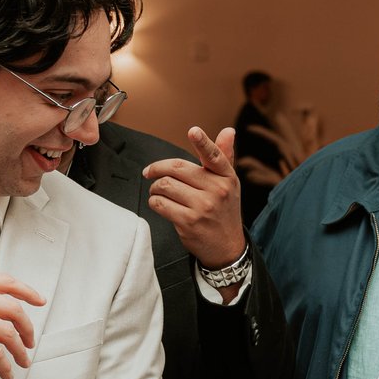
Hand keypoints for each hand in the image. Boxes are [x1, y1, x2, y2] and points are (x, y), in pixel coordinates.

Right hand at [0, 270, 43, 378]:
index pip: (6, 281)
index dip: (27, 291)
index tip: (38, 300)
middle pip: (14, 308)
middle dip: (28, 327)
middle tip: (30, 340)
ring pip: (9, 332)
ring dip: (20, 350)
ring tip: (22, 361)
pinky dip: (5, 366)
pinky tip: (6, 372)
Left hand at [145, 129, 247, 269]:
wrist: (227, 247)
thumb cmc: (224, 211)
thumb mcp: (229, 183)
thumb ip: (223, 156)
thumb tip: (229, 131)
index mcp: (226, 177)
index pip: (214, 156)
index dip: (203, 142)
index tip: (193, 131)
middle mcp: (217, 190)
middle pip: (177, 168)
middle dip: (157, 169)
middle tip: (149, 172)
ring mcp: (203, 207)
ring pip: (165, 185)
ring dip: (154, 188)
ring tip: (157, 191)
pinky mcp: (189, 222)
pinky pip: (160, 204)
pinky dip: (154, 202)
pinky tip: (159, 203)